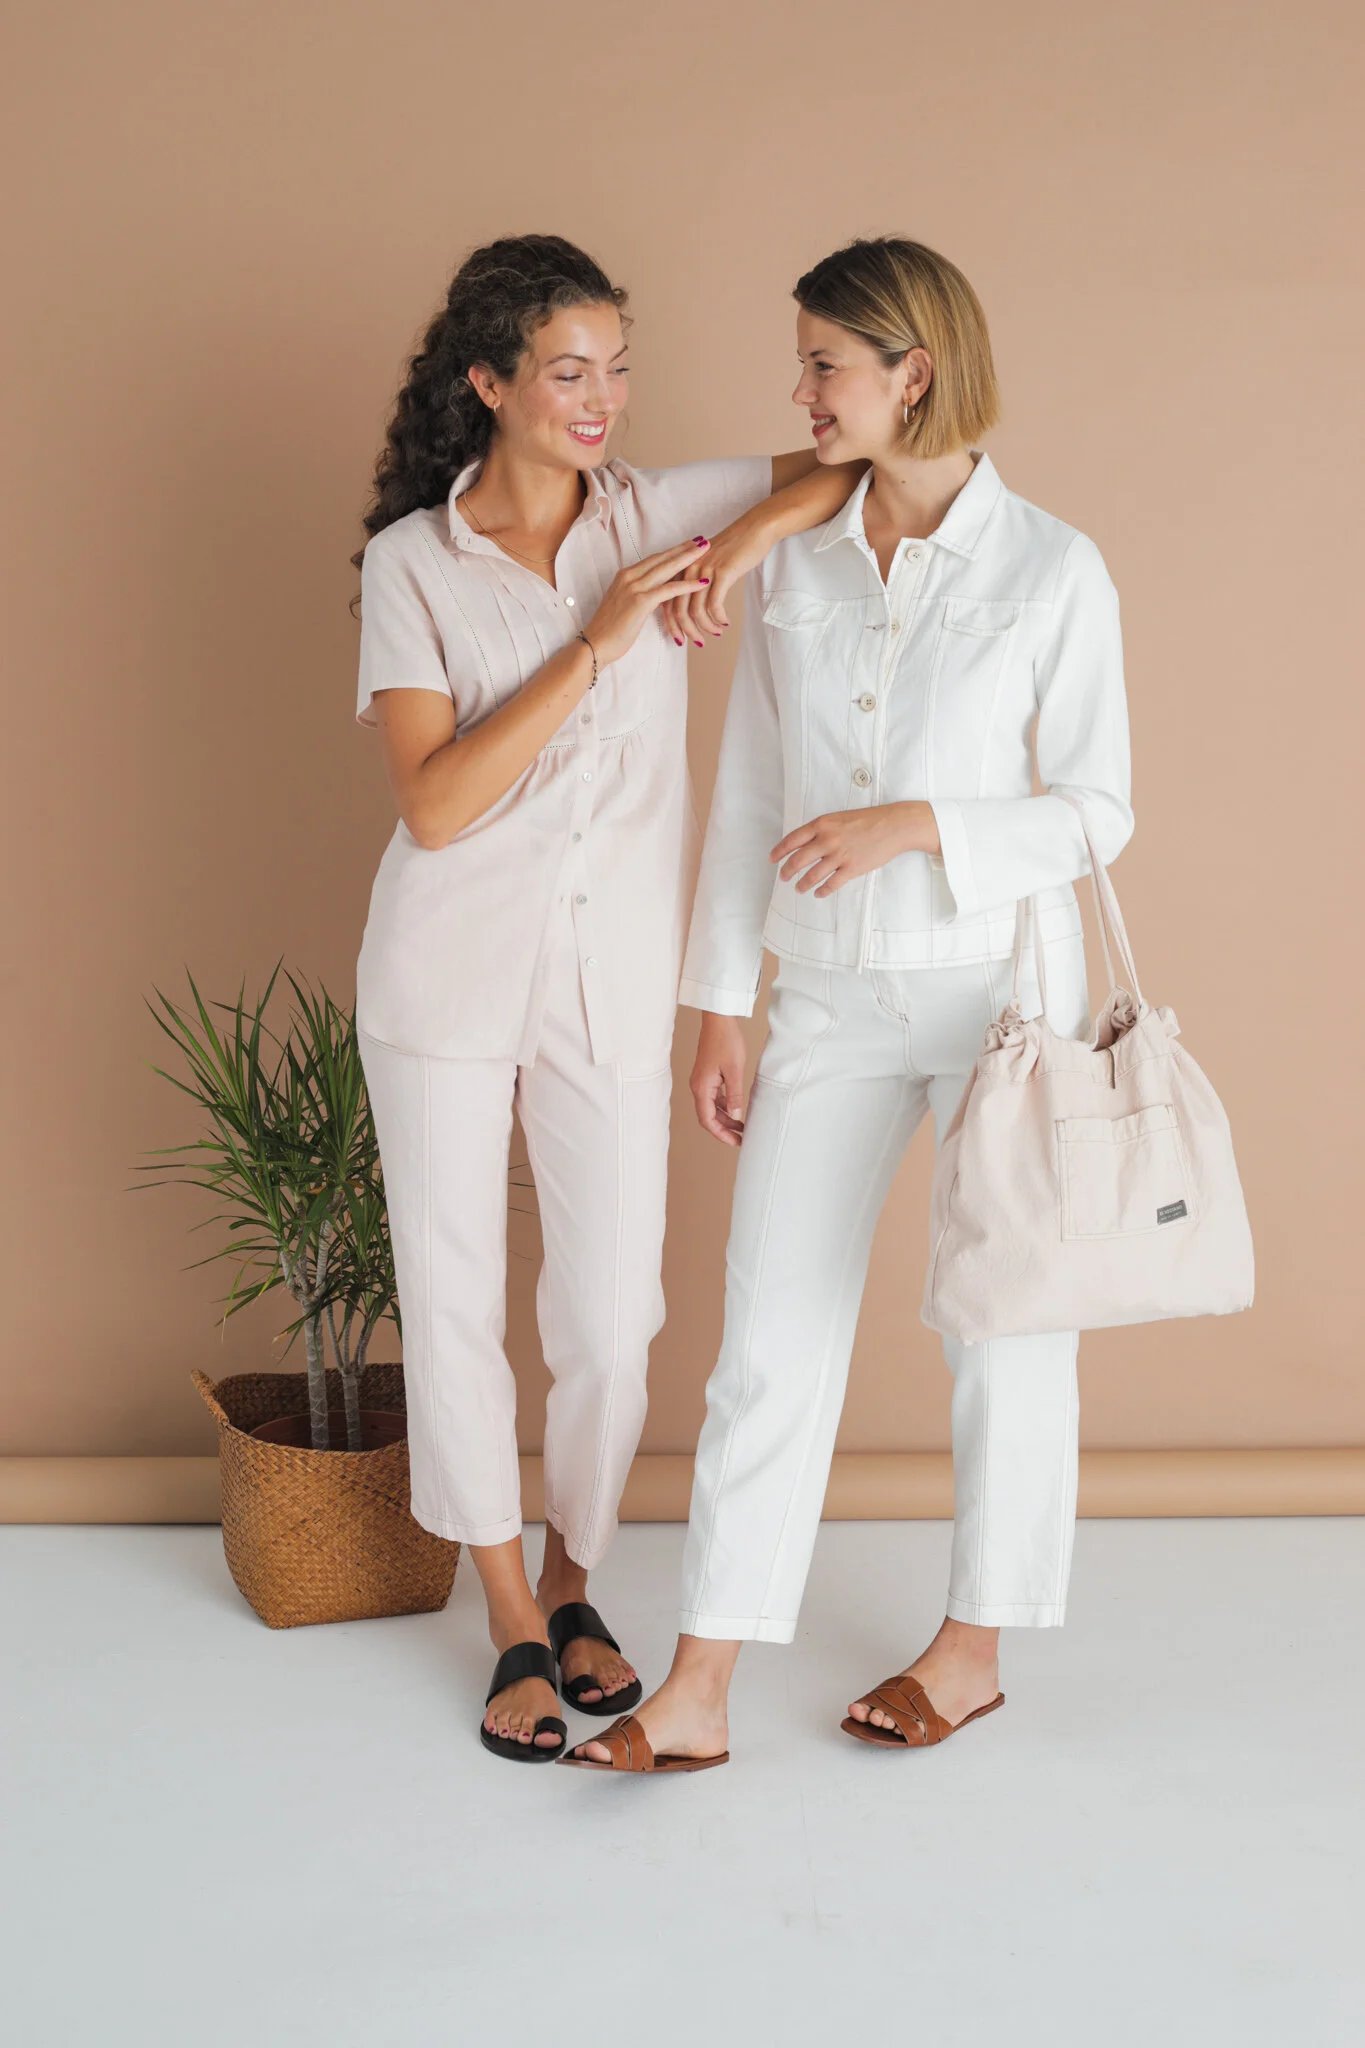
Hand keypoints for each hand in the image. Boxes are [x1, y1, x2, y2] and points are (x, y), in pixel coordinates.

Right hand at [584, 538, 712, 666]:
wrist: (596, 643)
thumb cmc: (610, 630)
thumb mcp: (624, 605)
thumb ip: (638, 595)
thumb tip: (652, 595)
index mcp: (625, 576)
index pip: (654, 559)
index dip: (672, 551)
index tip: (688, 544)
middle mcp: (629, 577)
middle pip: (662, 558)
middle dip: (684, 548)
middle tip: (703, 540)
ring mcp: (634, 588)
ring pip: (667, 568)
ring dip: (688, 558)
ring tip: (706, 550)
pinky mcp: (640, 602)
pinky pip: (669, 590)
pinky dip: (687, 585)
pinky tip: (702, 583)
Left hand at [660, 509, 775, 648]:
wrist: (753, 531)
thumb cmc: (732, 549)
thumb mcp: (708, 565)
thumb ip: (696, 582)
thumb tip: (693, 607)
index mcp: (682, 567)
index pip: (667, 601)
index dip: (671, 624)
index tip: (679, 639)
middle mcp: (688, 568)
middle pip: (679, 610)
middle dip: (687, 631)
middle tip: (698, 642)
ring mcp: (704, 570)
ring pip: (696, 610)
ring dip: (706, 627)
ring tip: (716, 633)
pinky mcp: (722, 572)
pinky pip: (715, 604)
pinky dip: (718, 618)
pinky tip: (725, 622)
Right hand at [690, 1013, 747, 1145]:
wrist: (719, 1020)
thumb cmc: (726, 1040)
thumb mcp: (735, 1070)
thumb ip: (735, 1095)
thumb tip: (736, 1116)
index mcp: (702, 1087)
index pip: (707, 1119)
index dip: (721, 1134)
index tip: (735, 1142)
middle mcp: (698, 1086)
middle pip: (708, 1116)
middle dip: (724, 1129)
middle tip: (741, 1138)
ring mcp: (702, 1081)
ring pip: (712, 1107)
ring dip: (725, 1118)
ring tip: (742, 1126)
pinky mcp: (707, 1075)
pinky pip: (714, 1097)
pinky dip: (724, 1106)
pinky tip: (737, 1108)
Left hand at [771, 802, 938, 896]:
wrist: (894, 825)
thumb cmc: (868, 819)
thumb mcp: (839, 818)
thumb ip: (822, 830)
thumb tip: (806, 844)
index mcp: (822, 824)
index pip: (792, 839)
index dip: (779, 851)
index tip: (772, 859)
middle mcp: (827, 840)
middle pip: (798, 860)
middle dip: (786, 871)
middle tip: (783, 877)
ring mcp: (839, 855)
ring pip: (812, 875)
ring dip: (802, 884)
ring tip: (799, 889)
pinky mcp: (852, 868)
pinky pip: (831, 884)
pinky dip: (822, 891)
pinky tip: (818, 893)